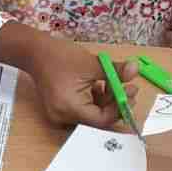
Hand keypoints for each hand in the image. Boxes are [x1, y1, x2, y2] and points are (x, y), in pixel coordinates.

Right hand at [1, 31, 135, 129]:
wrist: (35, 52)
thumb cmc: (61, 57)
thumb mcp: (93, 63)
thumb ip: (116, 71)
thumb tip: (136, 70)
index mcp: (70, 108)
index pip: (102, 119)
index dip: (120, 107)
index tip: (131, 91)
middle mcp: (64, 117)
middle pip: (97, 119)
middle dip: (115, 104)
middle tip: (128, 87)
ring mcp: (61, 115)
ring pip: (91, 114)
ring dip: (106, 101)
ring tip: (112, 81)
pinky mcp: (61, 109)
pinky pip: (83, 110)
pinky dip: (94, 100)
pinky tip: (99, 85)